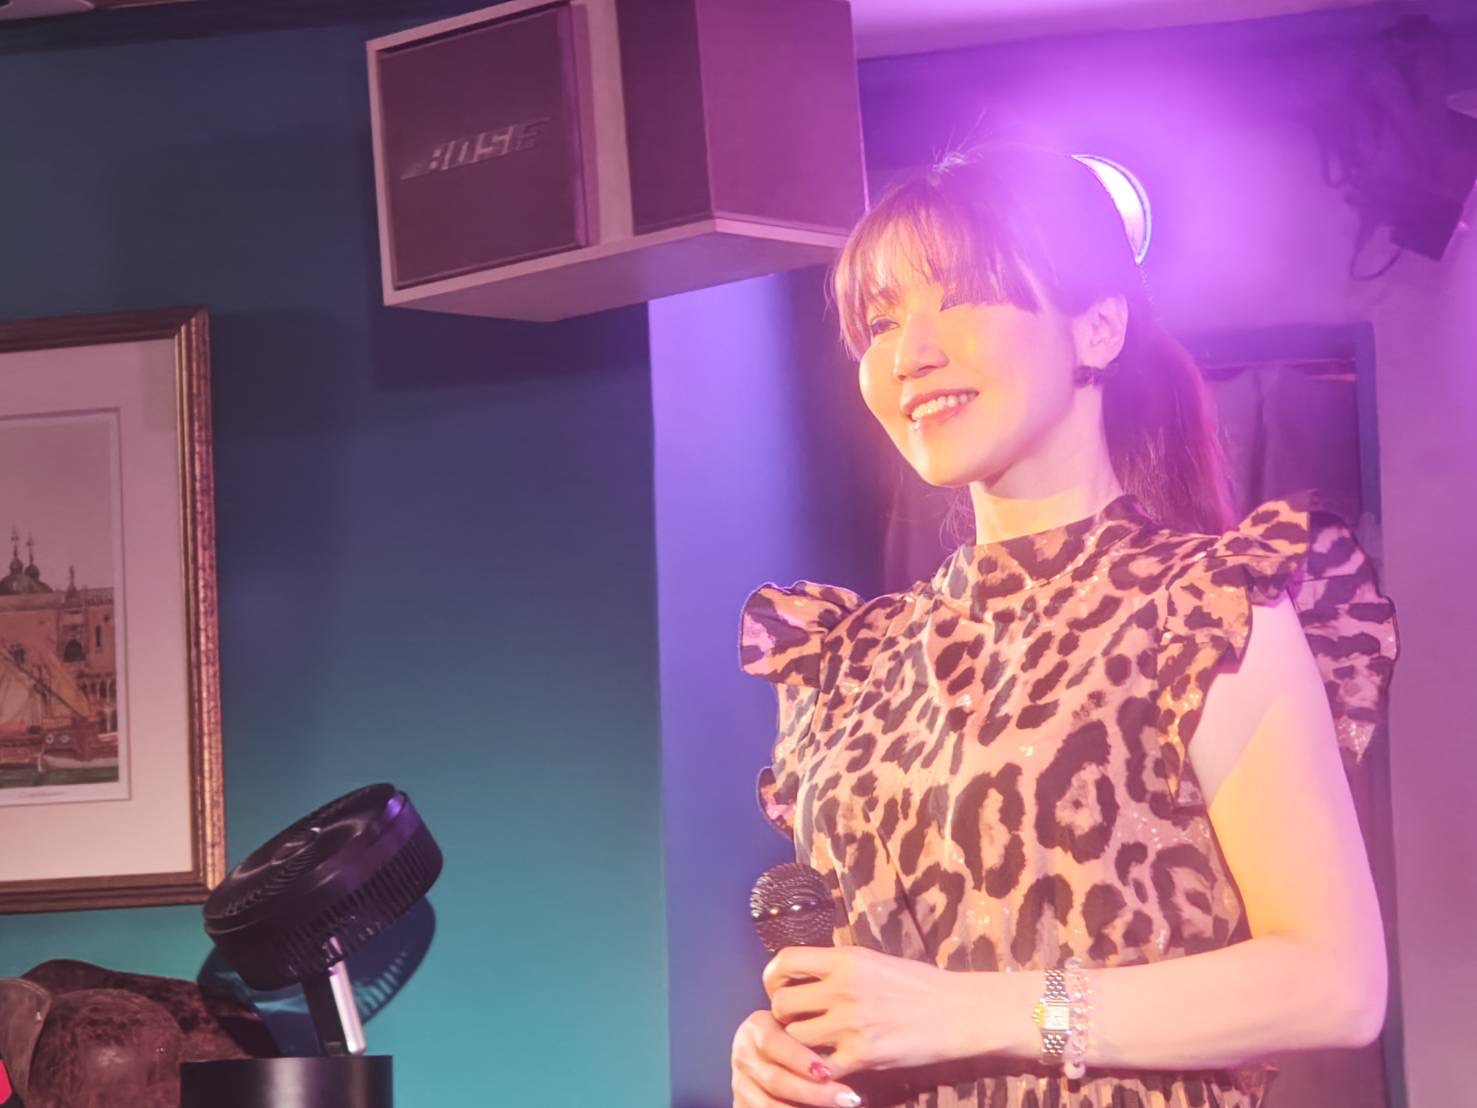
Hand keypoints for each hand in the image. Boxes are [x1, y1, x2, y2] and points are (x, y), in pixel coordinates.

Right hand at [731, 1008, 863, 1107]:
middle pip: (775, 1080)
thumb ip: (816, 1037)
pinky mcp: (742, 1105)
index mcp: (756, 1028)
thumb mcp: (803, 1029)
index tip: (829, 1071)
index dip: (799, 1059)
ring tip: (841, 1106)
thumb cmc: (802, 1038)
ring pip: (769, 1105)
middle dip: (814, 1092)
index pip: (772, 1043)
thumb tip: (839, 1061)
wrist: (780, 1054)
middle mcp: (743, 1055)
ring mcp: (740, 1084)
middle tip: (848, 1098)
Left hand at [762, 945, 975, 1078]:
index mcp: (845, 959)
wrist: (959, 1012)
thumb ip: (839, 967)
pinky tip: (831, 1067)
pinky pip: (821, 1068)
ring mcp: (850, 1023)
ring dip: (799, 1044)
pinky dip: (821, 1071)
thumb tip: (807, 974)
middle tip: (797, 1022)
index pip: (785, 961)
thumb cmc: (920, 985)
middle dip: (783, 1015)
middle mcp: (842, 987)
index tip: (778, 987)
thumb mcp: (874, 961)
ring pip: (795, 1038)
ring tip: (815, 1045)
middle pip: (782, 1004)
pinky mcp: (861, 1056)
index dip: (774, 977)